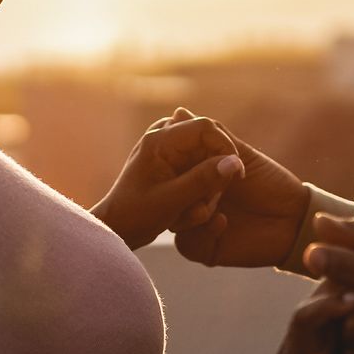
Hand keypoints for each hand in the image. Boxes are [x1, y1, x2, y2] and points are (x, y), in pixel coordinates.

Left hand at [90, 113, 244, 249]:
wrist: (117, 226)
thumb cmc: (137, 214)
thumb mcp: (172, 200)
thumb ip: (203, 180)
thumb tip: (235, 163)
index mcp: (159, 140)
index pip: (205, 127)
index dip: (225, 147)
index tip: (236, 174)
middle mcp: (164, 136)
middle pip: (209, 142)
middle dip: (215, 171)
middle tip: (209, 199)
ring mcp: (169, 148)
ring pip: (207, 156)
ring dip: (208, 183)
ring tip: (194, 207)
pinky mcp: (173, 160)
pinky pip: (200, 166)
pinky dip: (201, 186)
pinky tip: (190, 205)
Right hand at [167, 111, 308, 269]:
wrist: (296, 219)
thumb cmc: (271, 183)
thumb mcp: (240, 156)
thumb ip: (211, 136)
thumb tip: (178, 112)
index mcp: (198, 177)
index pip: (171, 171)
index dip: (170, 163)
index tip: (175, 154)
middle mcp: (193, 201)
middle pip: (167, 198)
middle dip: (182, 188)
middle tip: (201, 181)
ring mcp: (197, 226)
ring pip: (173, 222)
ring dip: (191, 211)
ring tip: (215, 203)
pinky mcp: (206, 249)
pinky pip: (188, 244)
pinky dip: (203, 232)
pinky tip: (223, 222)